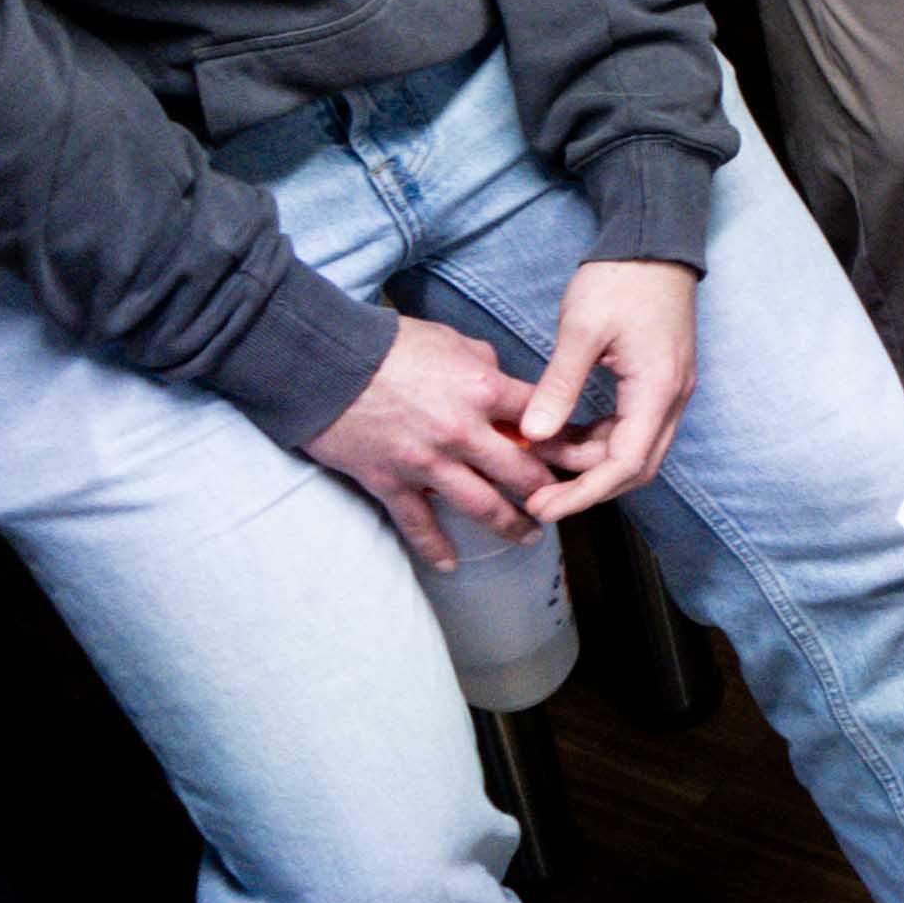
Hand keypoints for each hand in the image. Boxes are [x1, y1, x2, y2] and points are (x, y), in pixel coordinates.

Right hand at [303, 313, 563, 569]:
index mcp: (483, 389)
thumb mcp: (450, 340)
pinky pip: (418, 524)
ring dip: (510, 524)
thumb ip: (484, 364)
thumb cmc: (388, 345)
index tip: (581, 453)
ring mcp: (427, 462)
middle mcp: (463, 431)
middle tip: (564, 502)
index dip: (565, 437)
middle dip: (548, 490)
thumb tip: (502, 381)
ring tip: (529, 535)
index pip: (541, 418)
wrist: (322, 363)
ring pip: (482, 505)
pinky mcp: (390, 482)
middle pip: (521, 471)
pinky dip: (435, 547)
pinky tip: (451, 563)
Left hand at [525, 258, 695, 516]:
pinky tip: (565, 434)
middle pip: (636, 466)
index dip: (584, 493)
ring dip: (590, 462)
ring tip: (542, 458)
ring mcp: (670, 391)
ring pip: (634, 449)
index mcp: (657, 390)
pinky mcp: (659, 381)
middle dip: (587, 486)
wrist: (653, 244)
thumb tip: (533, 436)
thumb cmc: (620, 280)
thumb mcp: (581, 331)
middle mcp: (673, 398)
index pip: (626, 464)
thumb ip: (559, 387)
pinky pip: (633, 427)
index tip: (544, 505)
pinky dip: (599, 440)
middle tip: (538, 495)